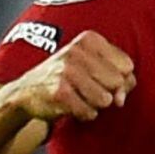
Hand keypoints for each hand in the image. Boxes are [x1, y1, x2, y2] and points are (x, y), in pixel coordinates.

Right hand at [6, 30, 135, 121]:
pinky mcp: (59, 93)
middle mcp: (76, 51)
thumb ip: (121, 77)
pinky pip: (90, 112)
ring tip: (80, 96)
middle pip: (117, 82)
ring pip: (105, 99)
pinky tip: (72, 105)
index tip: (103, 79)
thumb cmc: (69, 77)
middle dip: (108, 92)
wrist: (27, 90)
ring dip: (96, 104)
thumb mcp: (94, 65)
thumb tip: (121, 98)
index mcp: (89, 39)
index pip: (127, 65)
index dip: (121, 79)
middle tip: (89, 88)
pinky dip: (85, 114)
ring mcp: (67, 71)